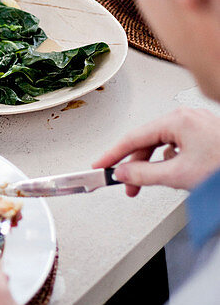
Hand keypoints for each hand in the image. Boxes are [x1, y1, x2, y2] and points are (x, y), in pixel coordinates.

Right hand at [94, 108, 219, 196]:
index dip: (112, 155)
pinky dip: (169, 161)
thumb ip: (145, 175)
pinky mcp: (205, 135)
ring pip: (162, 144)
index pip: (134, 138)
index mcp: (178, 121)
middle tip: (124, 185)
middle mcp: (186, 118)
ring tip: (148, 184)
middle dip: (134, 166)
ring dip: (152, 165)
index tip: (98, 166)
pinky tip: (172, 175)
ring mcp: (197, 125)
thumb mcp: (179, 175)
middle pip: (147, 141)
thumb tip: (124, 174)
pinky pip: (177, 146)